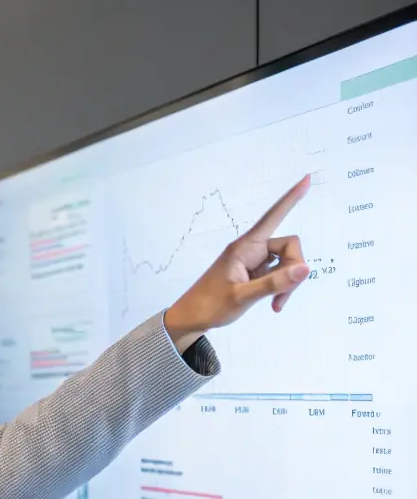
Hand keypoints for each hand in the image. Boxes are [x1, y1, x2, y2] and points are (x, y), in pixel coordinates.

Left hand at [162, 174, 310, 351]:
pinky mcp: (256, 273)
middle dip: (293, 270)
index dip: (291, 199)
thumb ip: (274, 283)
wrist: (191, 319)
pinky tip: (274, 304)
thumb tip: (305, 268)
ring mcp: (255, 261)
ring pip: (288, 263)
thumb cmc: (209, 306)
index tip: (306, 179)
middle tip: (281, 296)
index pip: (272, 217)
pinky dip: (282, 289)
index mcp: (245, 247)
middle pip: (290, 247)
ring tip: (275, 304)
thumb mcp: (242, 297)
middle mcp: (252, 249)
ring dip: (288, 283)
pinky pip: (280, 274)